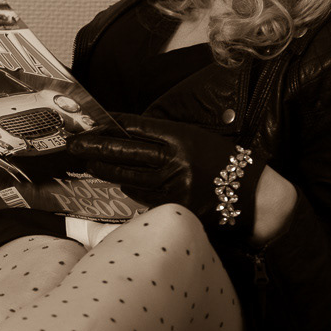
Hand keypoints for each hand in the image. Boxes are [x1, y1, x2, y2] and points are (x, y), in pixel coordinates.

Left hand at [66, 114, 268, 238]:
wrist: (257, 197)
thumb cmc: (227, 165)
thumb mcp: (199, 140)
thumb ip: (167, 139)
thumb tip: (129, 135)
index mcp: (182, 137)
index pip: (138, 128)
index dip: (112, 125)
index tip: (93, 122)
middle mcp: (176, 160)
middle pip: (125, 153)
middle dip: (95, 148)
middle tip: (73, 145)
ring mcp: (174, 186)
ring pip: (130, 179)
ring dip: (107, 171)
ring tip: (88, 163)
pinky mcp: (175, 208)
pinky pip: (144, 198)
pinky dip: (131, 190)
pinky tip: (120, 184)